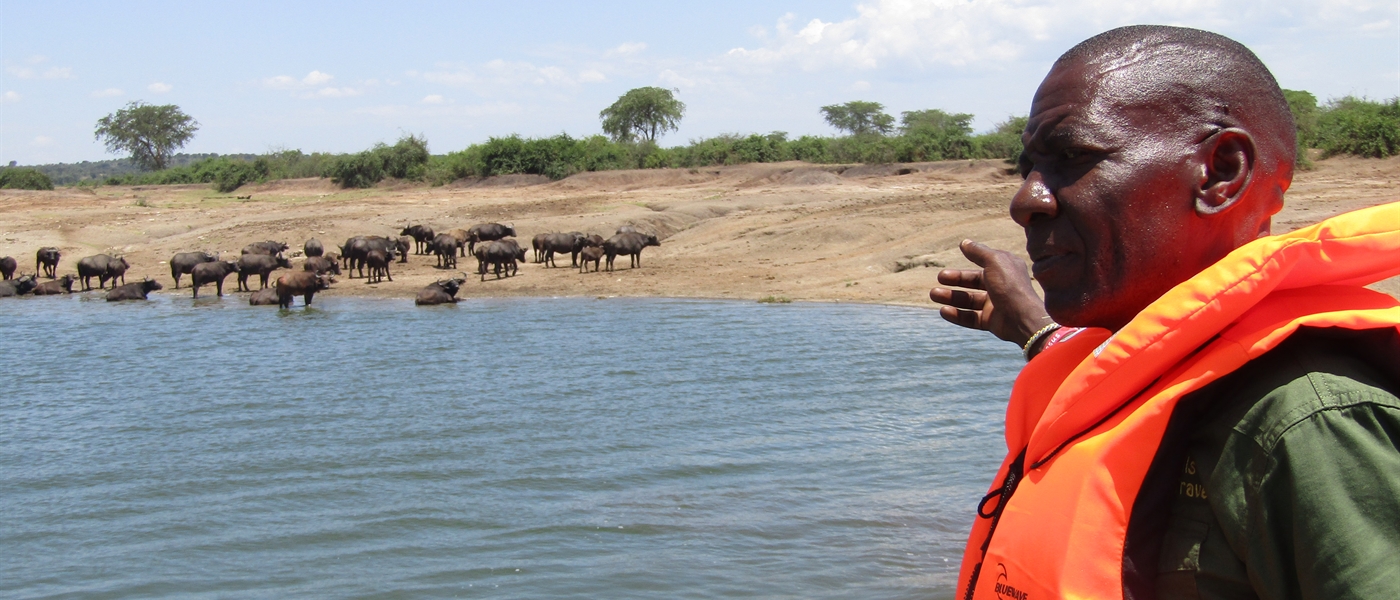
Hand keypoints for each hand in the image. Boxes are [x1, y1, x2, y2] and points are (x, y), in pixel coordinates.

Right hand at [929, 240, 1051, 346]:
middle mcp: (1000, 286)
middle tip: (938, 280)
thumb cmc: (1010, 286)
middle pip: (973, 283)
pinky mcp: (991, 321)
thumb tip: (964, 242)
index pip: (981, 265)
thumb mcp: (994, 261)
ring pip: (969, 300)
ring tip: (933, 295)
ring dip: (951, 297)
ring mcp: (996, 305)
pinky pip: (971, 317)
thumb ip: (978, 251)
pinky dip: (957, 314)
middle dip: (954, 281)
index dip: (967, 262)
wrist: (1022, 318)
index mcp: (1005, 269)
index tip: (950, 263)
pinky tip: (943, 311)